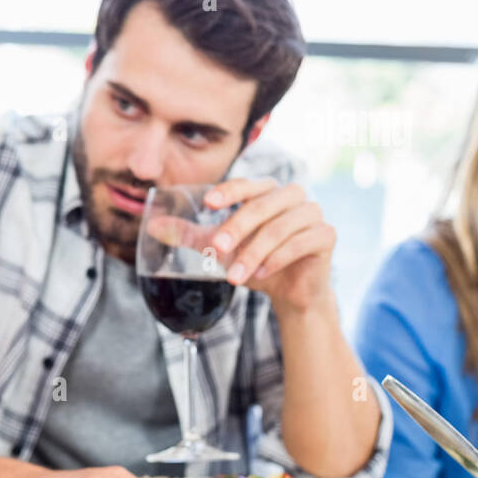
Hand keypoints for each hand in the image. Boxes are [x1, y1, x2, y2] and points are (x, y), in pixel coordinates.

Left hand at [202, 178, 335, 312]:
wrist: (288, 292)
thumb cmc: (254, 261)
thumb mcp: (219, 248)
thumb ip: (189, 235)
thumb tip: (152, 226)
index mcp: (267, 192)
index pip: (246, 185)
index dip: (228, 192)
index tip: (208, 204)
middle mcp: (292, 196)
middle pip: (262, 205)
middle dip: (237, 228)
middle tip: (215, 250)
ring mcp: (312, 214)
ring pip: (280, 227)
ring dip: (254, 252)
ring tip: (233, 277)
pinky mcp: (326, 236)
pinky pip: (302, 241)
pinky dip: (279, 258)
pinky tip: (262, 274)